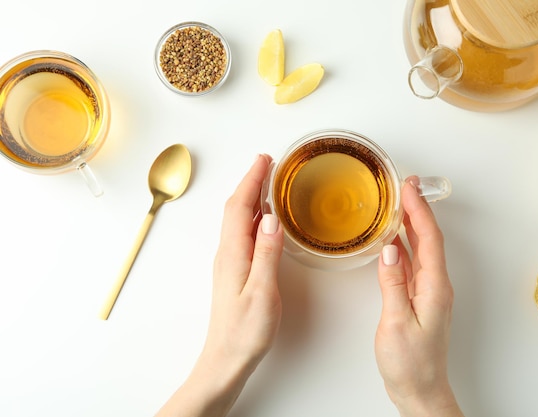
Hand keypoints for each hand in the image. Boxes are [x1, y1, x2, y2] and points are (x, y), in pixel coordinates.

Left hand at [155, 154, 283, 416]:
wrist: (226, 358)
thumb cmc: (245, 331)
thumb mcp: (262, 292)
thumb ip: (267, 254)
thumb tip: (273, 218)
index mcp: (234, 253)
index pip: (241, 206)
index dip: (252, 180)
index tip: (265, 159)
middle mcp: (228, 253)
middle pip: (236, 208)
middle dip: (250, 182)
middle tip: (268, 163)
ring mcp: (230, 262)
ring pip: (238, 219)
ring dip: (251, 196)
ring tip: (267, 182)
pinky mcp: (235, 271)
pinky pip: (242, 232)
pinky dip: (253, 216)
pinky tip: (264, 219)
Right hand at [375, 177, 462, 416]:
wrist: (420, 391)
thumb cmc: (411, 363)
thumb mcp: (397, 322)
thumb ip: (393, 284)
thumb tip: (389, 250)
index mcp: (435, 287)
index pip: (429, 238)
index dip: (419, 210)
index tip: (408, 188)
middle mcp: (436, 285)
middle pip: (429, 238)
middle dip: (418, 209)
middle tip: (406, 185)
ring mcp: (428, 291)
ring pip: (421, 248)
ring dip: (411, 224)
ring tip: (399, 203)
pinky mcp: (419, 299)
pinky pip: (413, 263)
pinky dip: (404, 245)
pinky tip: (393, 240)